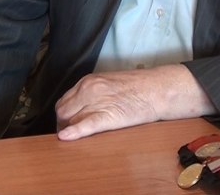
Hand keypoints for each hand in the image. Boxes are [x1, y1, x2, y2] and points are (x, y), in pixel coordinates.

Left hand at [54, 64, 215, 140]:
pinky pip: (85, 125)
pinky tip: (65, 138)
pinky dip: (74, 132)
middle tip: (68, 134)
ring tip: (73, 139)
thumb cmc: (137, 87)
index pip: (64, 101)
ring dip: (68, 130)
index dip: (63, 115)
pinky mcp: (108, 115)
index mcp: (88, 81)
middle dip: (62, 124)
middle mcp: (88, 89)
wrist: (157, 89)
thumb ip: (92, 92)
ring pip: (70, 119)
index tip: (66, 123)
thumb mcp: (108, 83)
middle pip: (63, 111)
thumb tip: (80, 107)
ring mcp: (97, 102)